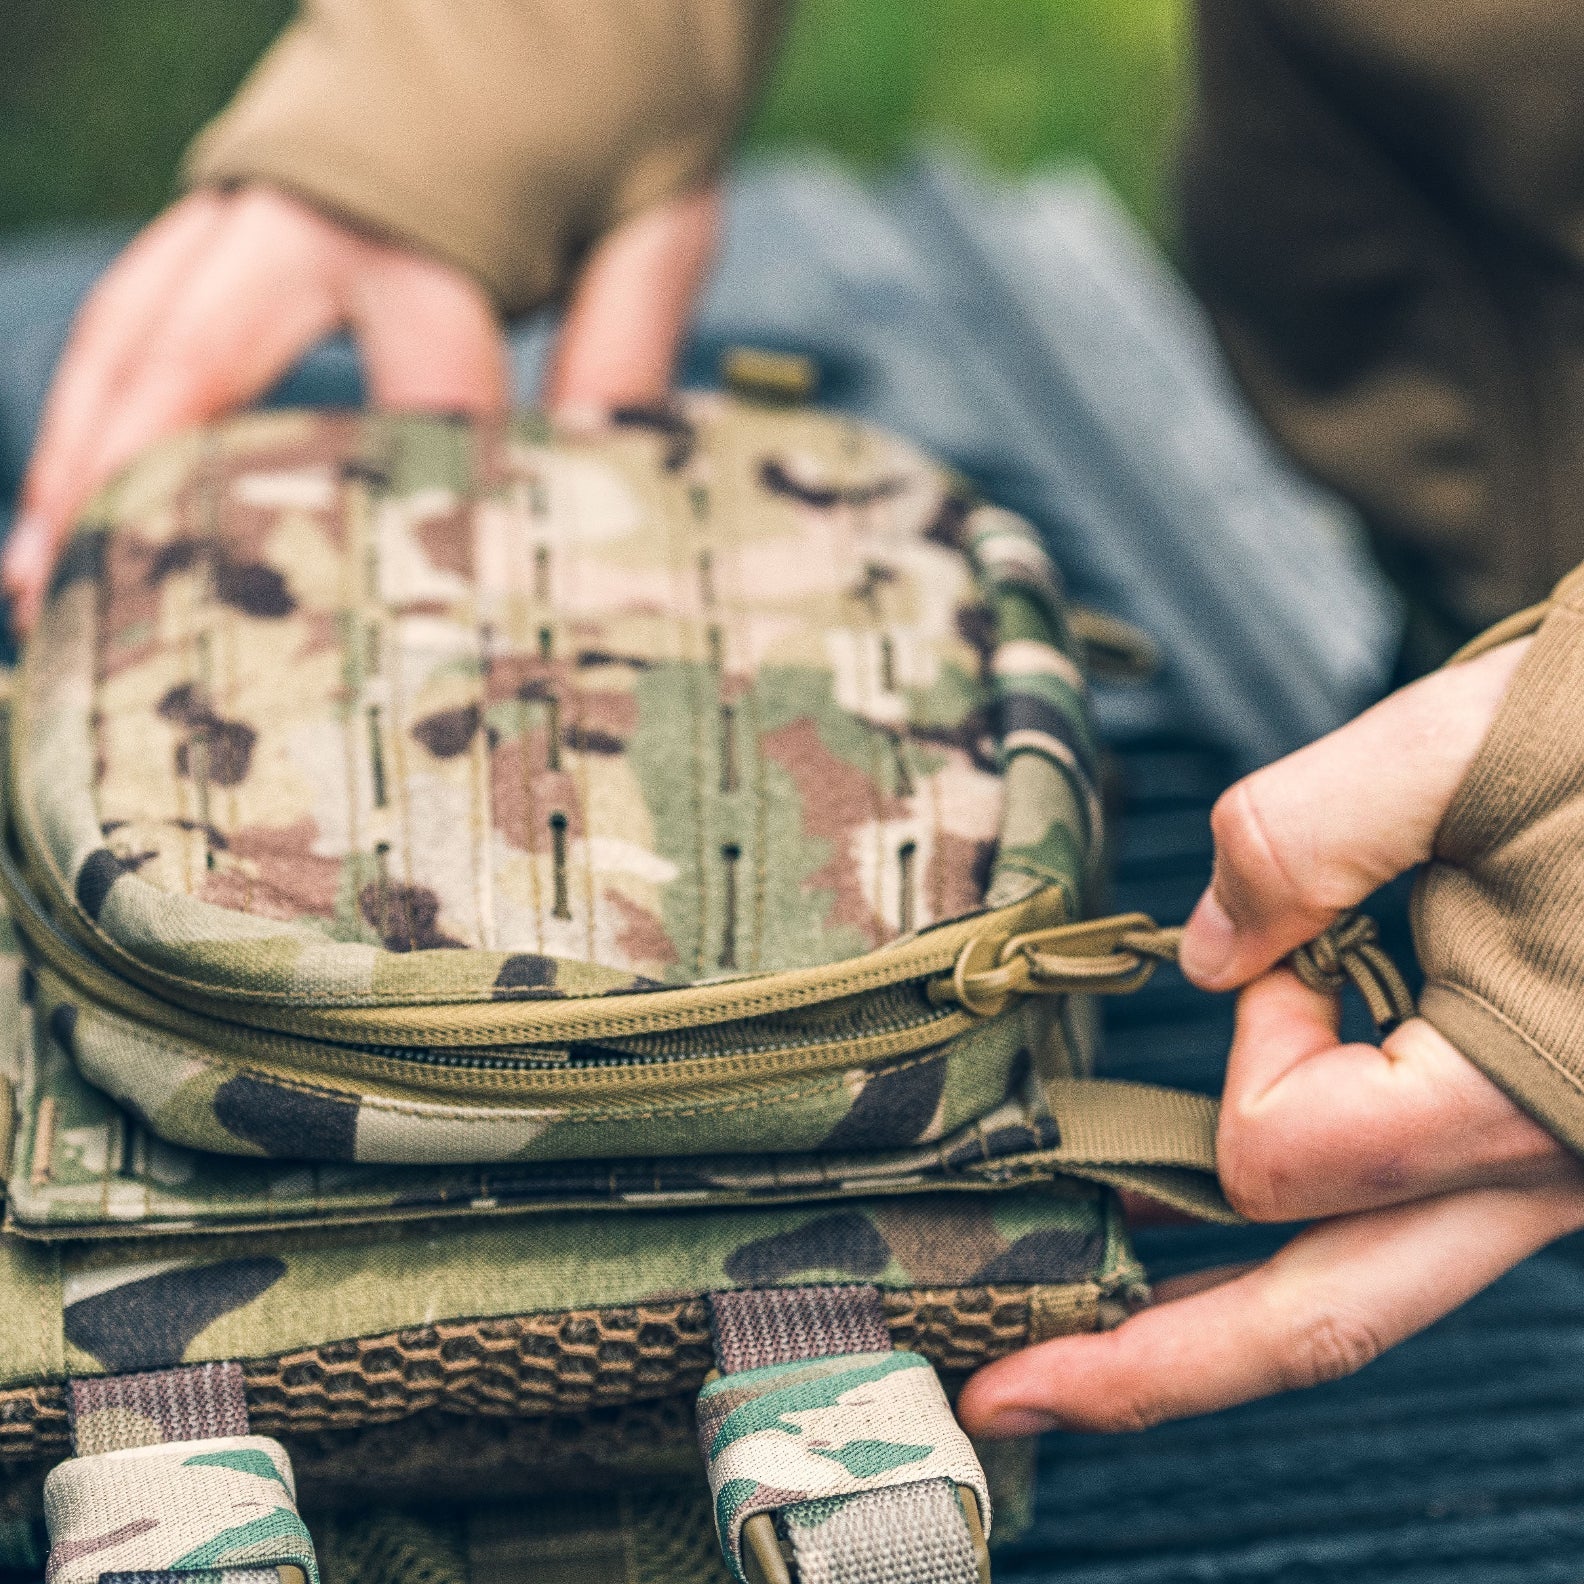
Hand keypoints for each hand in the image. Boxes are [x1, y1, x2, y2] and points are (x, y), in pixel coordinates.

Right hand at [5, 182, 718, 631]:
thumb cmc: (610, 98)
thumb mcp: (656, 211)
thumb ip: (627, 339)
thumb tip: (601, 482)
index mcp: (431, 213)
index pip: (426, 389)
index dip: (434, 510)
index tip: (422, 627)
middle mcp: (310, 207)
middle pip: (198, 365)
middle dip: (151, 496)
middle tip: (113, 615)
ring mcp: (250, 202)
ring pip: (131, 337)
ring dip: (78, 456)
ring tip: (44, 583)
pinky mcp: (230, 211)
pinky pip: (135, 310)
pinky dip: (96, 401)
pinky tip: (70, 489)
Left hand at [959, 640, 1583, 1436]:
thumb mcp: (1468, 746)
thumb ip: (1306, 835)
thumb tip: (1201, 953)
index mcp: (1528, 1094)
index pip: (1291, 1154)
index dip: (1248, 1050)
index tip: (1287, 948)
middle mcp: (1537, 1169)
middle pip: (1320, 1324)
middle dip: (1150, 1369)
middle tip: (1004, 1399)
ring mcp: (1537, 1169)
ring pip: (1361, 1291)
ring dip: (1210, 1320)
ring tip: (1081, 1340)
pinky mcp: (1529, 1134)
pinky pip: (1395, 1219)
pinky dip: (1291, 1229)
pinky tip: (1207, 1215)